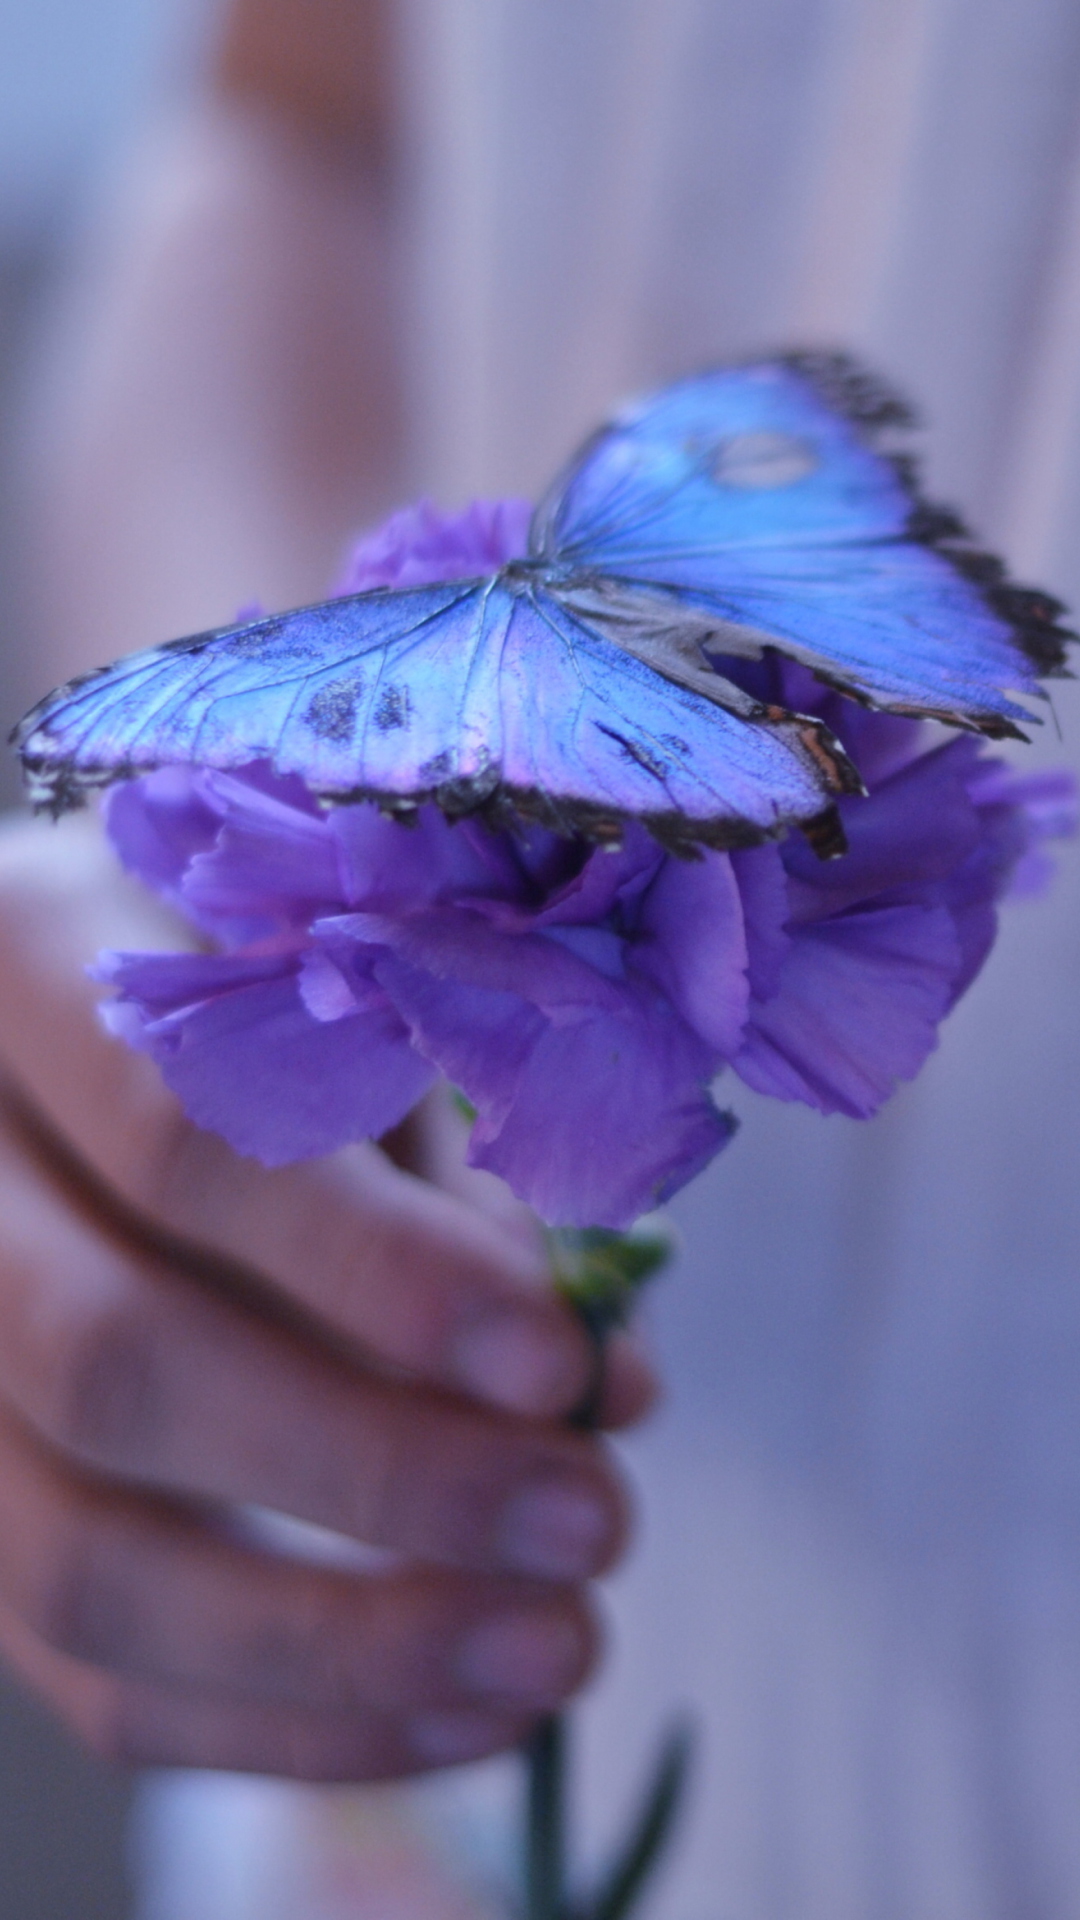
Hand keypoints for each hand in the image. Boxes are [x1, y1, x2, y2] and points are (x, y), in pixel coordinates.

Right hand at [0, 811, 652, 1780]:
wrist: (92, 1069)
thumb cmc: (264, 1012)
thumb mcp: (353, 1028)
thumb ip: (457, 1179)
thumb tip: (605, 1389)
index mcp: (30, 971)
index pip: (175, 1133)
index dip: (368, 1265)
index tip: (556, 1360)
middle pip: (112, 1362)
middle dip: (377, 1468)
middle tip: (592, 1518)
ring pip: (77, 1558)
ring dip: (342, 1642)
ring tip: (557, 1647)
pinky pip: (88, 1672)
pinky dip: (287, 1721)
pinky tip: (460, 1708)